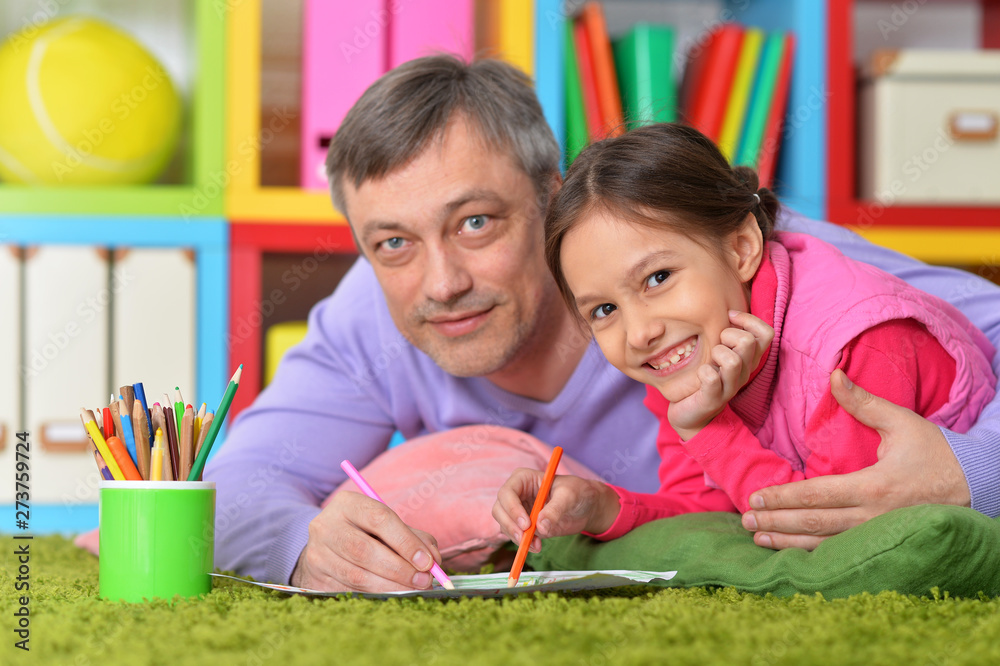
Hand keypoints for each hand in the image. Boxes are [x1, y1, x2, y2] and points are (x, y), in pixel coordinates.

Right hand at [290, 490, 443, 592]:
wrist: (326, 545)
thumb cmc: (365, 532)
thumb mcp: (388, 525)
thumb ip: (414, 538)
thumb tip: (433, 559)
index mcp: (347, 503)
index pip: (378, 518)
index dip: (405, 541)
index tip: (427, 562)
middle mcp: (326, 526)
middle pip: (364, 550)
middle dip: (399, 569)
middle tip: (423, 580)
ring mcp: (317, 553)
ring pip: (357, 575)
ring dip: (390, 586)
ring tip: (413, 589)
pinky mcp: (316, 578)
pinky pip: (350, 590)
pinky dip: (375, 594)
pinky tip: (392, 594)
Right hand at [493, 470, 619, 551]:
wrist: (586, 506)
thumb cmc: (578, 492)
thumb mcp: (569, 496)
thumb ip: (555, 509)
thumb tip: (541, 526)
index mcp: (524, 479)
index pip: (507, 492)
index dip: (513, 508)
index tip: (526, 524)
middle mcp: (516, 494)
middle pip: (500, 509)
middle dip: (510, 525)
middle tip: (525, 538)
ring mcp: (518, 510)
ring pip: (504, 524)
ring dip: (517, 537)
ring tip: (537, 545)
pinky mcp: (523, 525)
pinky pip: (515, 536)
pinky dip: (523, 544)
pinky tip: (537, 546)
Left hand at [668, 310, 773, 438]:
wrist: (692, 414)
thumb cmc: (706, 376)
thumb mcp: (720, 351)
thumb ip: (729, 333)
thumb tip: (730, 308)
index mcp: (750, 359)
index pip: (766, 333)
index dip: (748, 320)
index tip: (729, 318)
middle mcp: (745, 372)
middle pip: (748, 342)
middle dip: (728, 336)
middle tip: (716, 344)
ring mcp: (730, 387)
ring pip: (733, 360)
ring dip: (716, 354)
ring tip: (709, 361)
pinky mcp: (713, 399)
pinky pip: (711, 378)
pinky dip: (704, 372)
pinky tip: (700, 375)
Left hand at [741, 369, 969, 549]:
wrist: (973, 485)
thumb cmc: (934, 452)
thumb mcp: (901, 422)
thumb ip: (862, 402)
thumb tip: (834, 374)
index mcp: (872, 486)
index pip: (816, 494)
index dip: (783, 497)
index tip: (756, 496)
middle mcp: (871, 516)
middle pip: (813, 522)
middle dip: (776, 520)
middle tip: (745, 518)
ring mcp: (875, 534)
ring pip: (822, 542)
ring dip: (786, 540)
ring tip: (756, 536)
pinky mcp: (879, 543)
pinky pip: (839, 550)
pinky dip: (810, 552)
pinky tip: (788, 549)